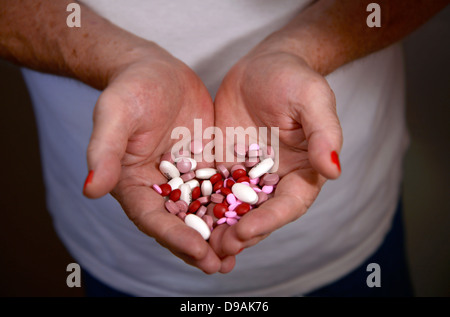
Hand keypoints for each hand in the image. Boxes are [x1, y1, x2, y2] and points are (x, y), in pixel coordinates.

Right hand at [82, 46, 234, 273]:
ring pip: (203, 212)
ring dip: (219, 234)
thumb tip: (91, 190)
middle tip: (222, 265)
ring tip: (240, 252)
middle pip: (179, 224)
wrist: (156, 71)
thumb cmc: (130, 89)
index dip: (174, 237)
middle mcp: (159, 188)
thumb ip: (104, 151)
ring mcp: (185, 179)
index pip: (153, 218)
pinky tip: (252, 218)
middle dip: (200, 246)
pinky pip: (221, 189)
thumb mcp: (115, 114)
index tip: (198, 251)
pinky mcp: (206, 166)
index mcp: (133, 184)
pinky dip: (233, 206)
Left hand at [210, 44, 342, 257]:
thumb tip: (333, 170)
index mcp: (302, 172)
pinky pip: (211, 189)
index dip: (268, 221)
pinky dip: (200, 205)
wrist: (262, 66)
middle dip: (240, 234)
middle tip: (217, 249)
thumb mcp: (312, 99)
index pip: (288, 205)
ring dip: (218, 227)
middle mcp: (275, 181)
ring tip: (199, 244)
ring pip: (233, 209)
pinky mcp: (223, 167)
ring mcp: (247, 176)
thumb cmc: (293, 79)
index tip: (246, 231)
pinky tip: (183, 217)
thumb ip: (323, 133)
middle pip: (259, 215)